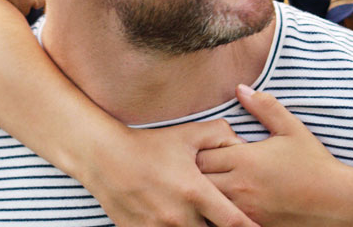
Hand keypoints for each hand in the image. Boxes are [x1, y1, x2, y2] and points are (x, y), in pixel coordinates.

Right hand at [84, 118, 260, 226]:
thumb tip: (243, 144)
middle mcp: (179, 217)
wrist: (109, 159)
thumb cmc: (152, 145)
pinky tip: (179, 222)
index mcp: (195, 191)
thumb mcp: (189, 133)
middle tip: (227, 220)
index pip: (232, 222)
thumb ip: (221, 135)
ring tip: (204, 219)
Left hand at [197, 85, 349, 226]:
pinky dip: (220, 210)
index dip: (202, 149)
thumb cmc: (313, 163)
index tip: (213, 146)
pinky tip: (230, 200)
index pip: (201, 154)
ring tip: (217, 181)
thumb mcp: (291, 128)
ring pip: (207, 202)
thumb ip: (264, 106)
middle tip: (210, 163)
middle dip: (199, 170)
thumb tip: (240, 88)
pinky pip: (223, 219)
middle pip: (198, 179)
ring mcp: (244, 210)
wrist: (336, 202)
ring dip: (208, 191)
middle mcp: (239, 187)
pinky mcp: (252, 226)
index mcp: (245, 160)